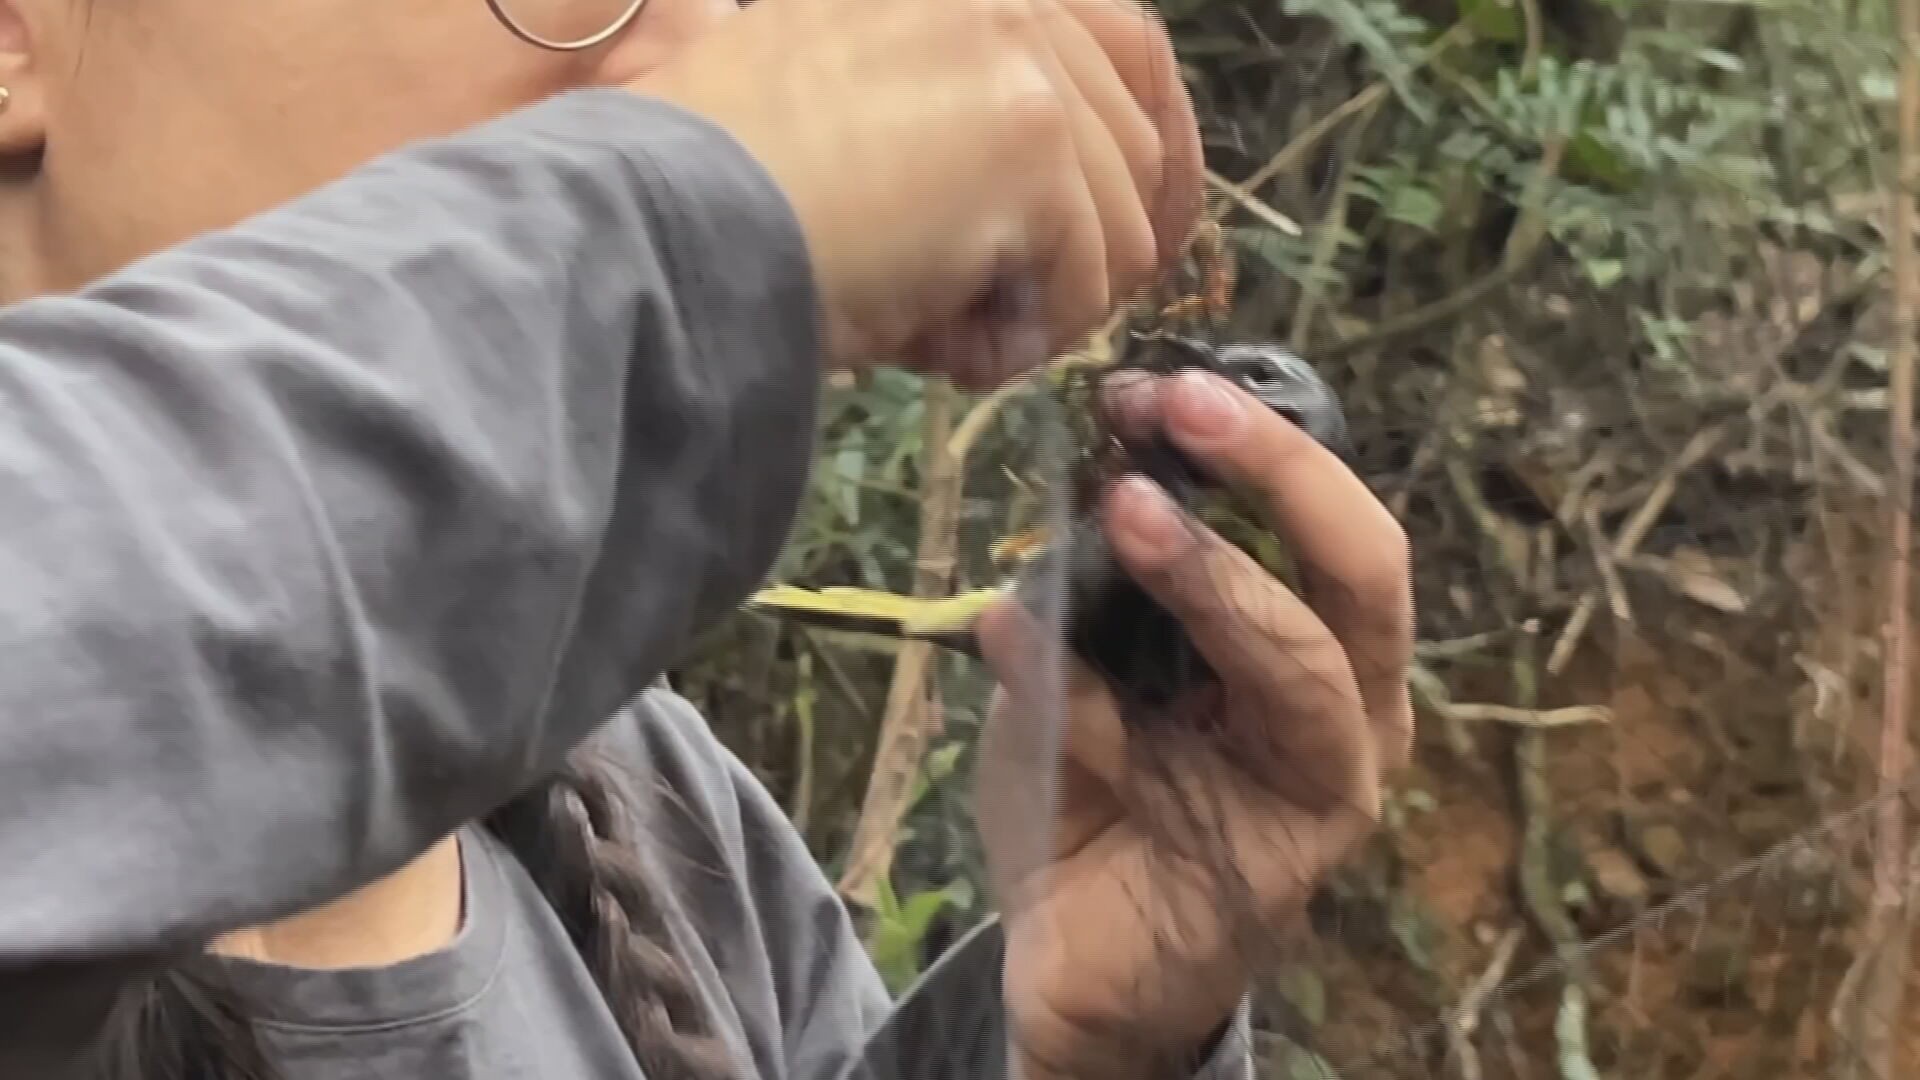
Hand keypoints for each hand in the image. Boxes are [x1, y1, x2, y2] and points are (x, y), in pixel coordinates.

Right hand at [625, 0, 1202, 389]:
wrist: (669, 223)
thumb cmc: (722, 184)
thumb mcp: (847, 95)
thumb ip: (958, 100)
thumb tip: (1068, 191)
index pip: (1127, 40)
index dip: (1155, 142)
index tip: (1144, 228)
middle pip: (1140, 143)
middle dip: (1093, 252)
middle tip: (1006, 315)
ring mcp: (1025, 59)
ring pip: (1119, 227)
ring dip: (1042, 305)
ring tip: (942, 333)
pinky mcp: (1033, 145)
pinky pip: (1085, 283)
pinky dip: (1018, 342)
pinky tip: (939, 350)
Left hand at [973, 369, 1415, 1078]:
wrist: (1073, 960)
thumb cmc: (1102, 791)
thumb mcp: (1097, 661)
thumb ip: (1107, 582)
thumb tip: (1098, 465)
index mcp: (1322, 647)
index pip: (1334, 525)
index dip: (1266, 445)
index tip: (1161, 386)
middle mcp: (1349, 714)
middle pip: (1365, 575)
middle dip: (1281, 477)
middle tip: (1183, 409)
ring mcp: (1322, 795)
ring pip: (1306, 669)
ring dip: (1218, 580)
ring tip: (1131, 512)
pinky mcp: (1268, 871)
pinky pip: (1173, 766)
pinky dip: (1078, 699)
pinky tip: (1002, 642)